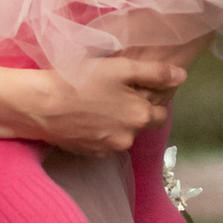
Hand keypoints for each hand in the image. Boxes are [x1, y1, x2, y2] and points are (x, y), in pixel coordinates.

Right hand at [12, 41, 186, 154]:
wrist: (39, 105)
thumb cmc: (80, 80)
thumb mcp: (120, 68)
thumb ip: (155, 73)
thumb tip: (182, 77)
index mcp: (140, 117)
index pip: (160, 112)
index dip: (151, 98)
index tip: (136, 86)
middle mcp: (128, 138)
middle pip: (140, 124)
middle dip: (133, 111)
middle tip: (113, 92)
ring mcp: (107, 149)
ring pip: (121, 133)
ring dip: (116, 121)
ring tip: (96, 102)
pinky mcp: (89, 154)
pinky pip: (103, 142)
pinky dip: (100, 131)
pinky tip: (85, 116)